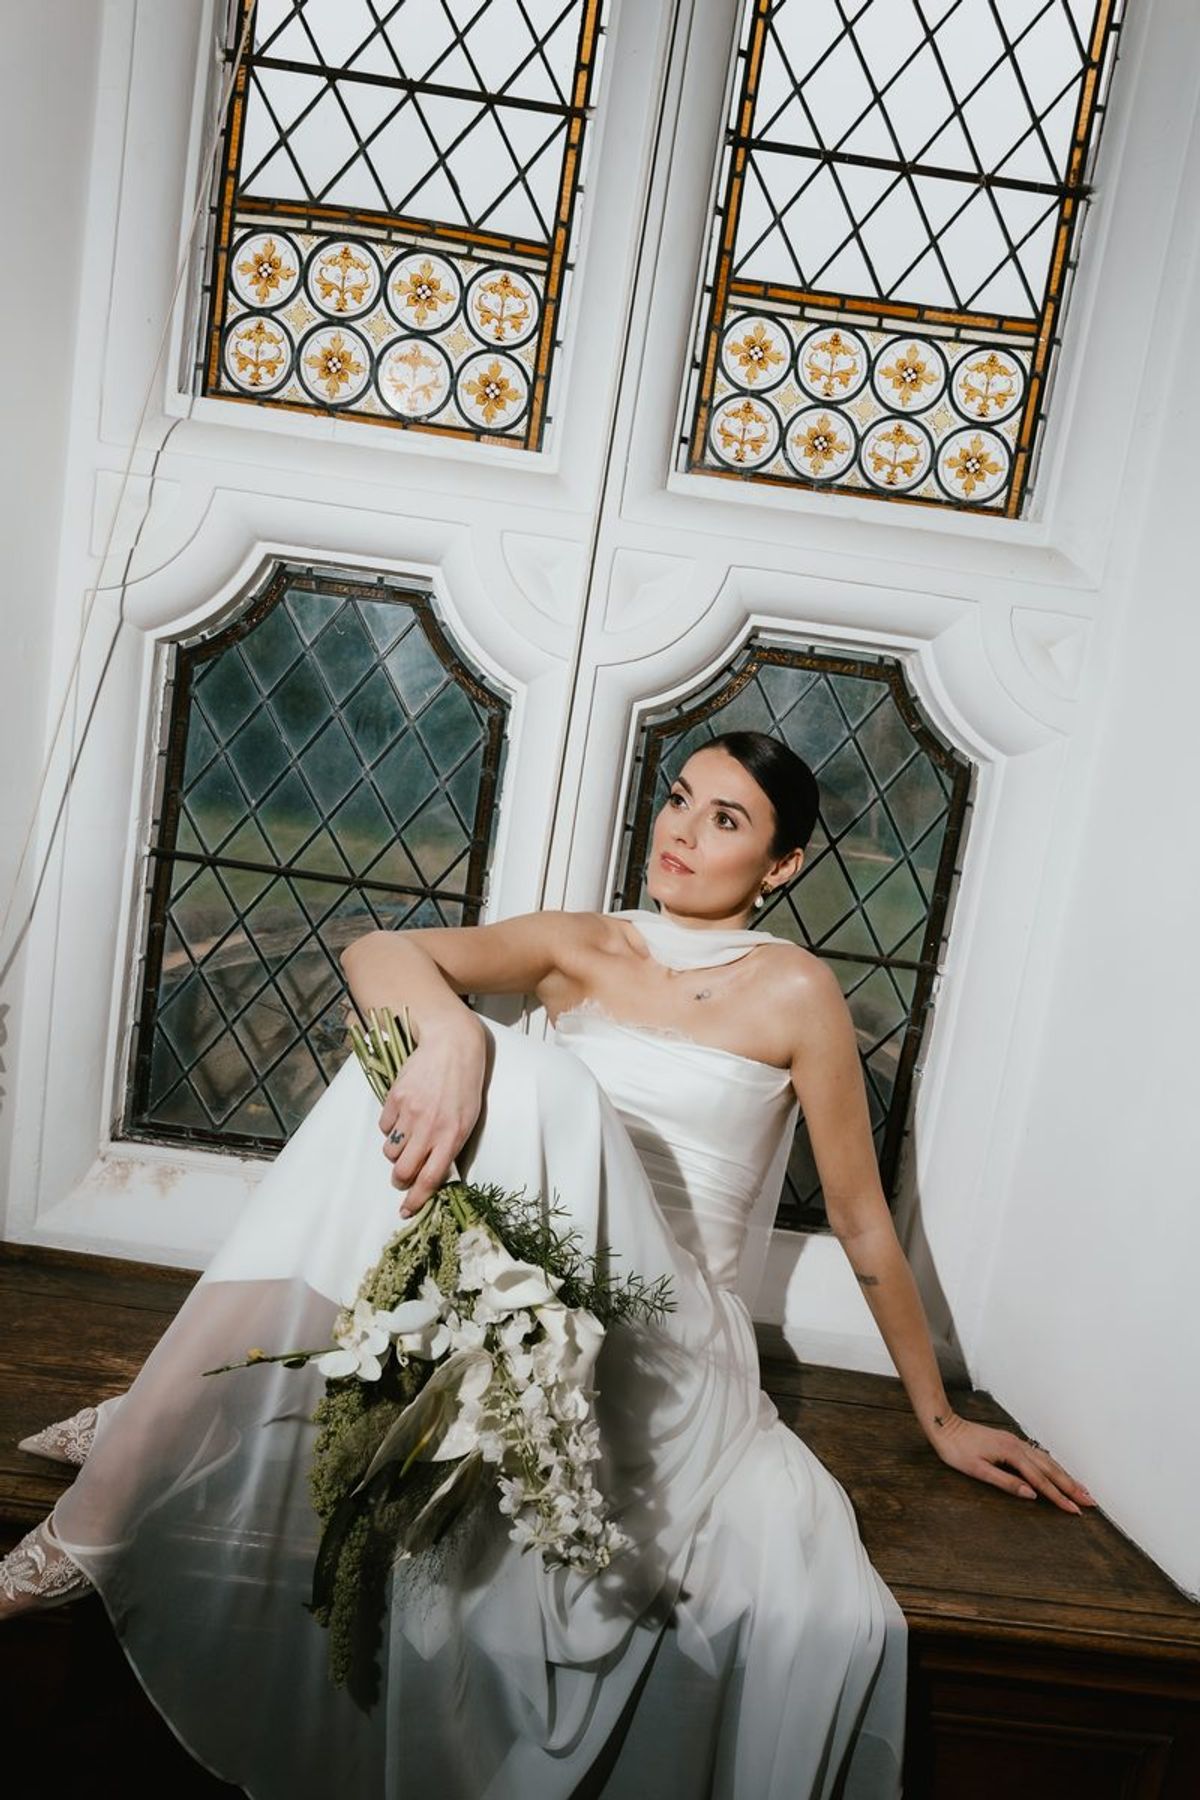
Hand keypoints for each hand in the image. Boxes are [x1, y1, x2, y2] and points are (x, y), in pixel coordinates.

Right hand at [377, 1016, 487, 1217]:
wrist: (451, 1045)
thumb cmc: (464, 1085)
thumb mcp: (467, 1118)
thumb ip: (450, 1144)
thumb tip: (430, 1171)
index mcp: (452, 1136)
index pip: (430, 1179)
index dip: (416, 1200)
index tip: (406, 1211)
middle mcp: (430, 1128)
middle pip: (402, 1171)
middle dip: (399, 1180)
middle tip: (402, 1177)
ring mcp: (410, 1113)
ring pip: (389, 1151)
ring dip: (395, 1152)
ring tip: (407, 1138)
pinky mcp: (395, 1098)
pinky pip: (384, 1127)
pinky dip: (390, 1127)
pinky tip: (403, 1115)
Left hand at [930, 1413, 1096, 1513]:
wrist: (945, 1426)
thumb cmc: (957, 1451)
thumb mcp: (977, 1471)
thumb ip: (1006, 1483)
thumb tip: (1032, 1495)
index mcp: (1012, 1454)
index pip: (1041, 1481)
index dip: (1059, 1497)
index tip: (1075, 1510)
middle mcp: (1019, 1446)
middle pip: (1051, 1470)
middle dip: (1071, 1487)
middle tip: (1091, 1501)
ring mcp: (1016, 1443)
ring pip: (1047, 1461)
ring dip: (1066, 1476)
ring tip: (1082, 1489)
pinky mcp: (1012, 1443)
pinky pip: (1039, 1456)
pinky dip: (1053, 1466)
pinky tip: (1058, 1471)